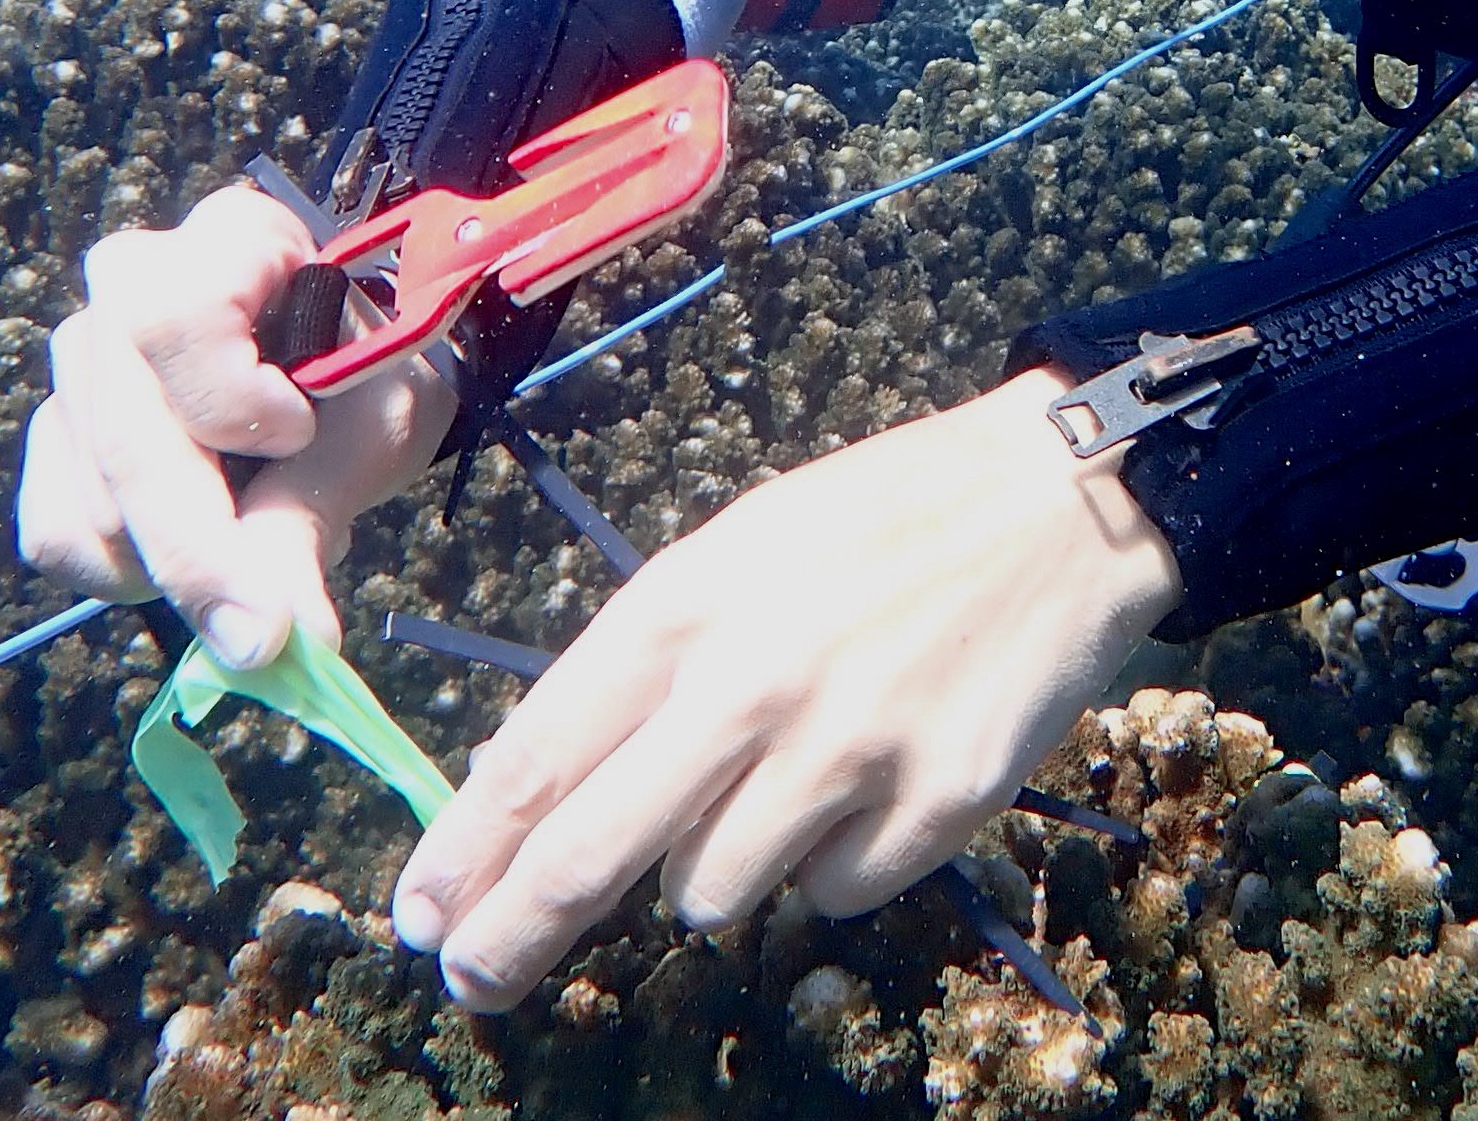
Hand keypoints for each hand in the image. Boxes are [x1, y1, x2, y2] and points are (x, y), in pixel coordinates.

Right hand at [16, 184, 451, 664]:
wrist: (347, 394)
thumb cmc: (369, 382)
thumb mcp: (370, 434)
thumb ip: (309, 521)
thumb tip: (276, 648)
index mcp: (228, 240)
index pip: (177, 315)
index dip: (227, 397)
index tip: (297, 440)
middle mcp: (130, 284)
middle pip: (123, 427)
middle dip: (193, 543)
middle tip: (260, 634)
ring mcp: (81, 360)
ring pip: (88, 494)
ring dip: (171, 558)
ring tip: (256, 540)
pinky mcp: (56, 435)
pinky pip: (55, 533)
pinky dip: (123, 572)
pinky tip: (192, 548)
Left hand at [392, 370, 1181, 1010]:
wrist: (1057, 499)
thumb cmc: (878, 521)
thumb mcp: (740, 552)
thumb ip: (645, 663)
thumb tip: (532, 788)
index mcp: (689, 605)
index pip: (541, 759)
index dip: (468, 855)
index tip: (421, 919)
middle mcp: (752, 683)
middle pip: (591, 855)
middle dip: (515, 934)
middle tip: (476, 978)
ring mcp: (844, 751)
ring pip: (712, 892)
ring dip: (720, 864)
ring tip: (784, 774)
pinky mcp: (931, 806)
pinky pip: (832, 894)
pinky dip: (835, 859)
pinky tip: (875, 772)